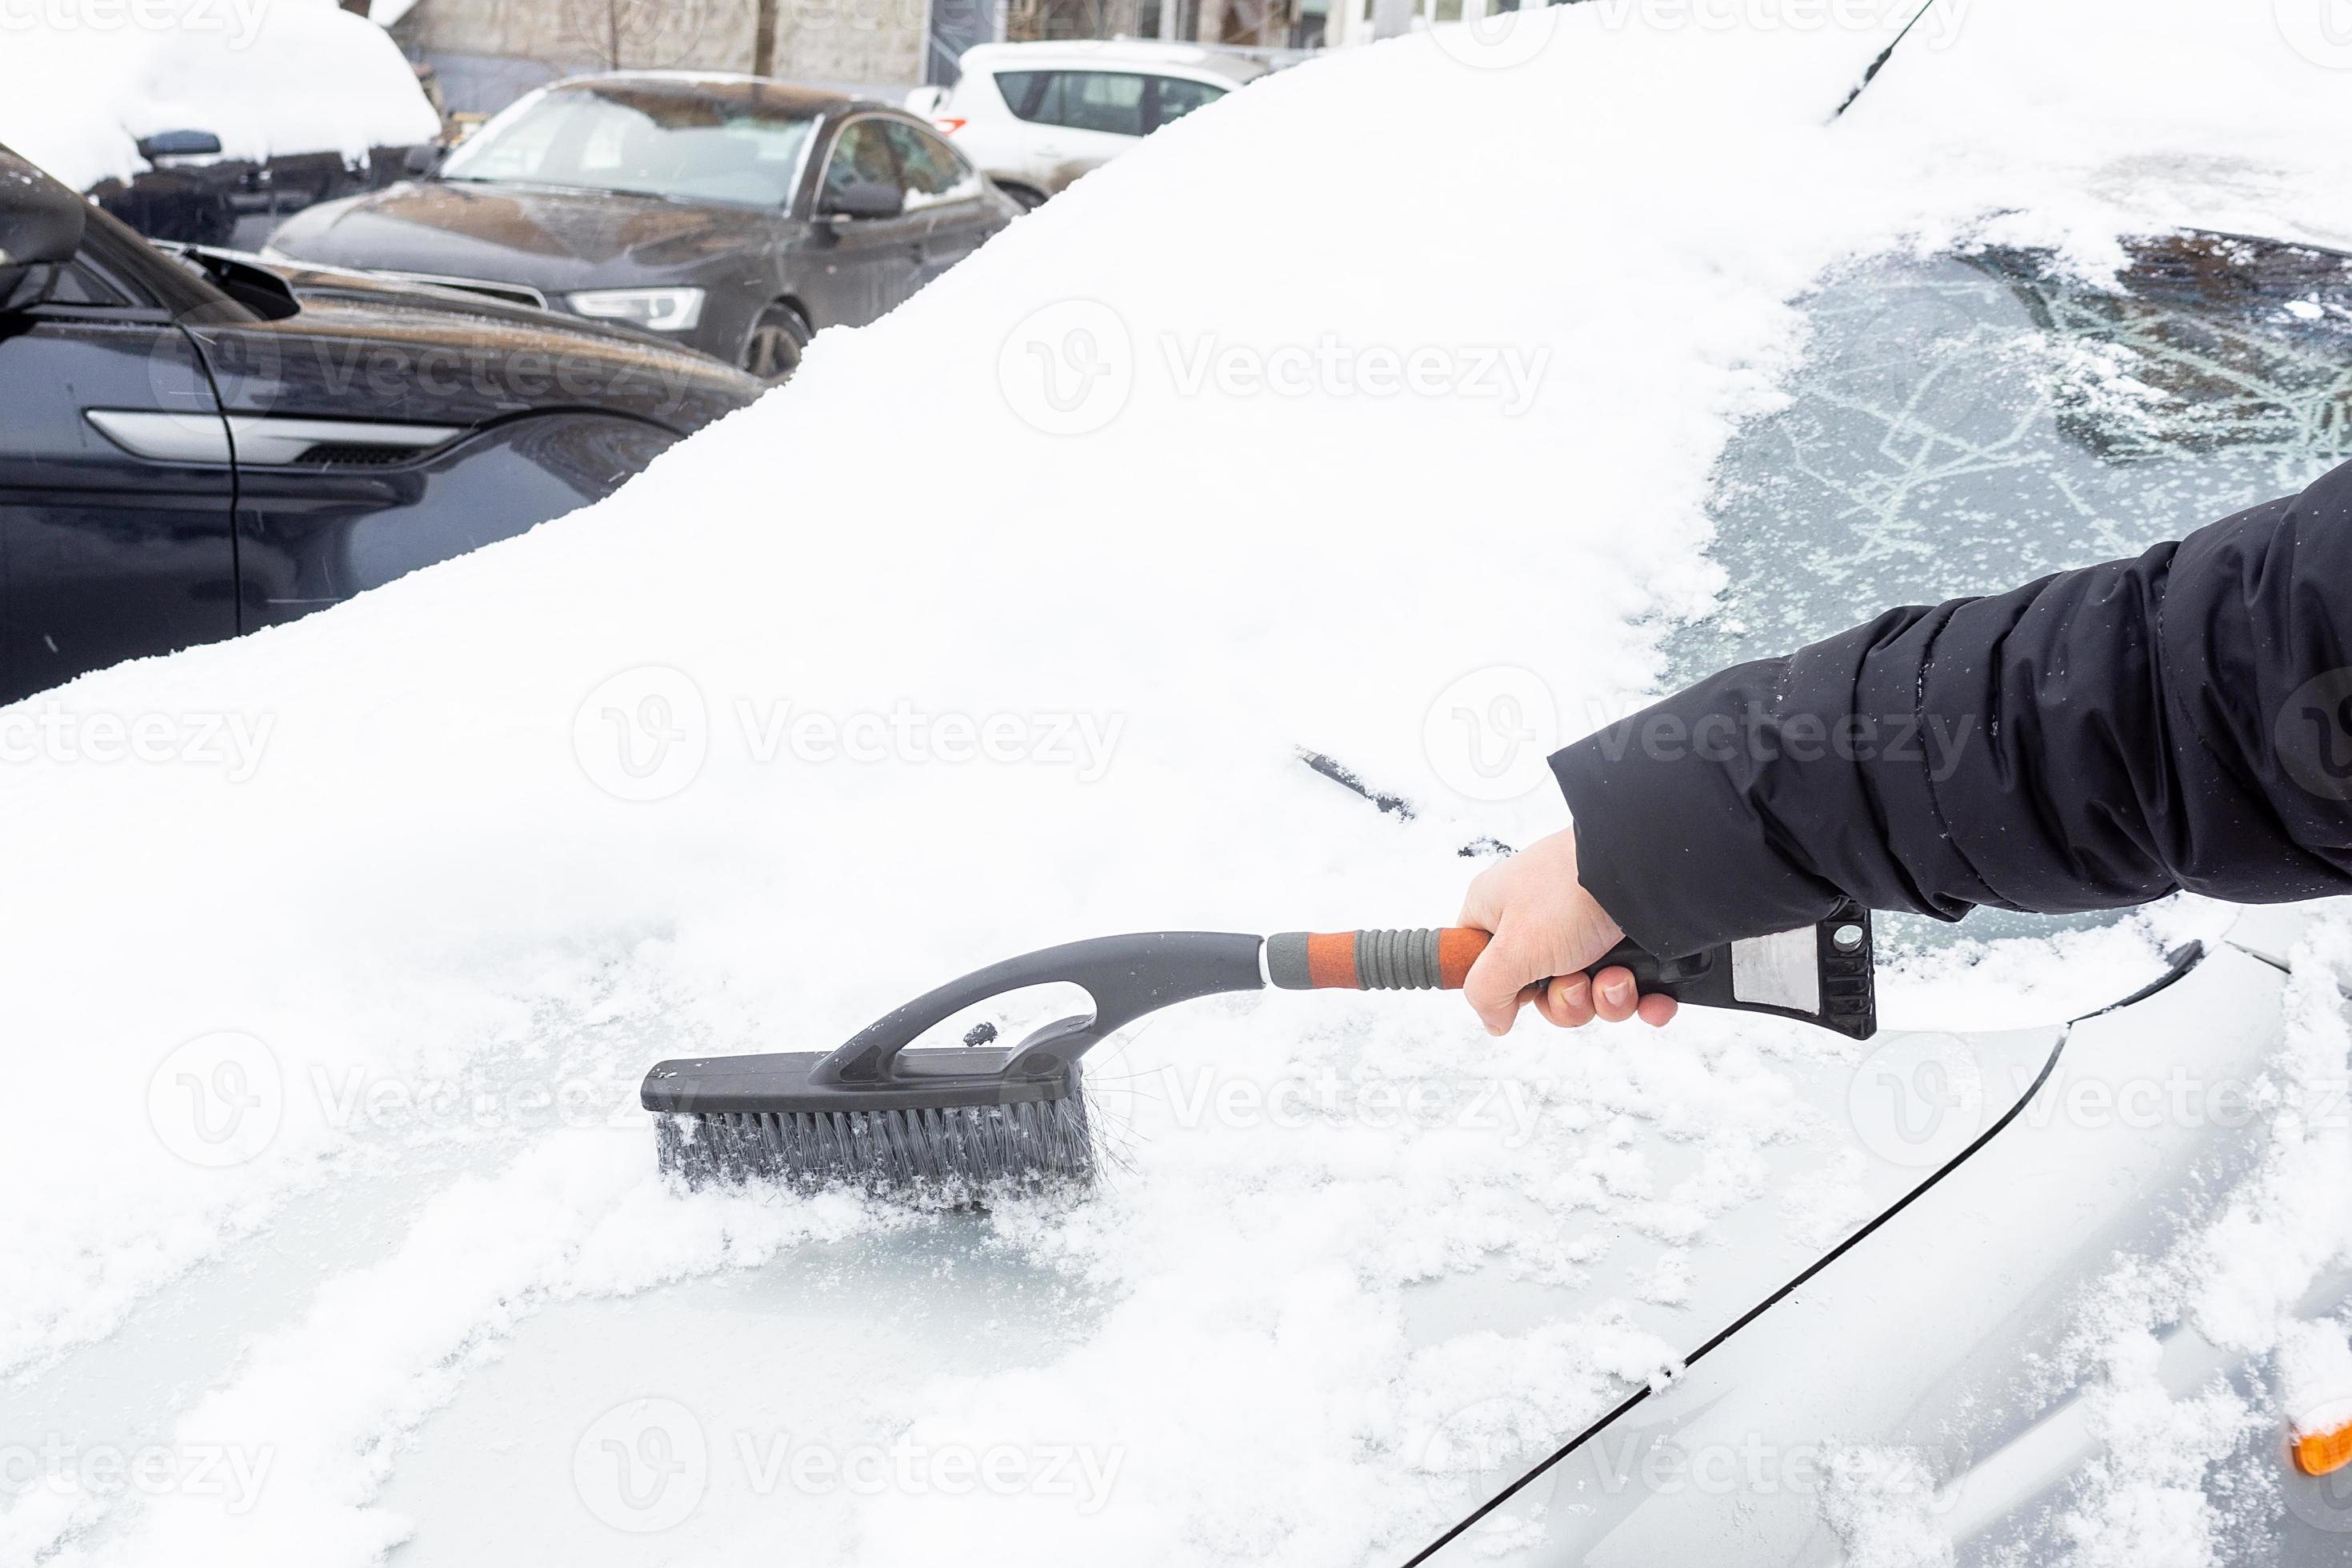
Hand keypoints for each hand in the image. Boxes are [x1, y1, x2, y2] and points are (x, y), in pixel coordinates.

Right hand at [1457, 827, 1677, 1034]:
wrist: (1644, 864)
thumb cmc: (1569, 892)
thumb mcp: (1513, 949)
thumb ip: (1486, 990)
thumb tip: (1492, 1019)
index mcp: (1498, 913)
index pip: (1479, 963)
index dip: (1503, 989)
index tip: (1526, 990)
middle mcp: (1539, 922)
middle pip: (1542, 993)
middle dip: (1568, 1002)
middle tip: (1578, 983)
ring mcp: (1583, 930)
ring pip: (1589, 995)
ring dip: (1607, 1001)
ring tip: (1619, 978)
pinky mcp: (1625, 941)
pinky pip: (1630, 990)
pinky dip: (1642, 1001)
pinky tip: (1653, 1002)